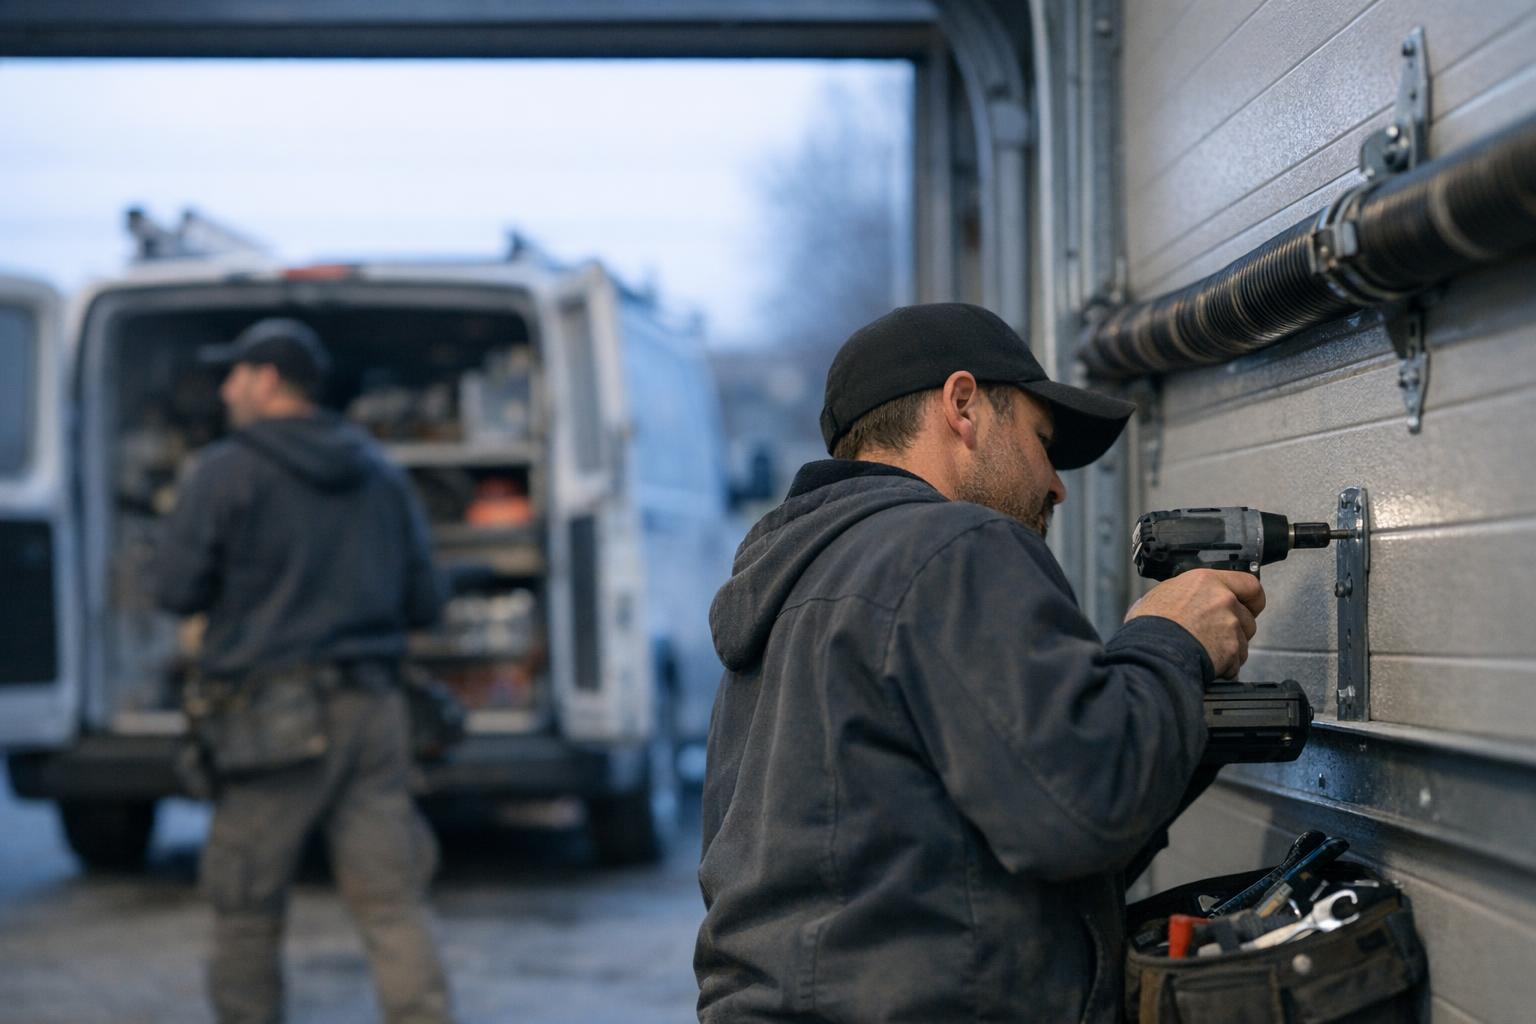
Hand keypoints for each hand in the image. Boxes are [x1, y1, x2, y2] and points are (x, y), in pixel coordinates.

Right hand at [1124, 569, 1265, 678]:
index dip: (1251, 598)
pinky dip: (1225, 667)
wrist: (1150, 650)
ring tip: (1206, 651)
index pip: (1249, 584)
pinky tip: (1206, 664)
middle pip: (1248, 617)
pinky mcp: (1231, 650)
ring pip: (1243, 641)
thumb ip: (1187, 593)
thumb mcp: (1163, 593)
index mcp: (1207, 581)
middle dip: (1236, 628)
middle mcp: (1223, 600)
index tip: (1248, 605)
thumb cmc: (1149, 624)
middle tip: (1217, 634)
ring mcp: (1230, 626)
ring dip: (1230, 648)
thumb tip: (1188, 598)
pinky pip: (1235, 662)